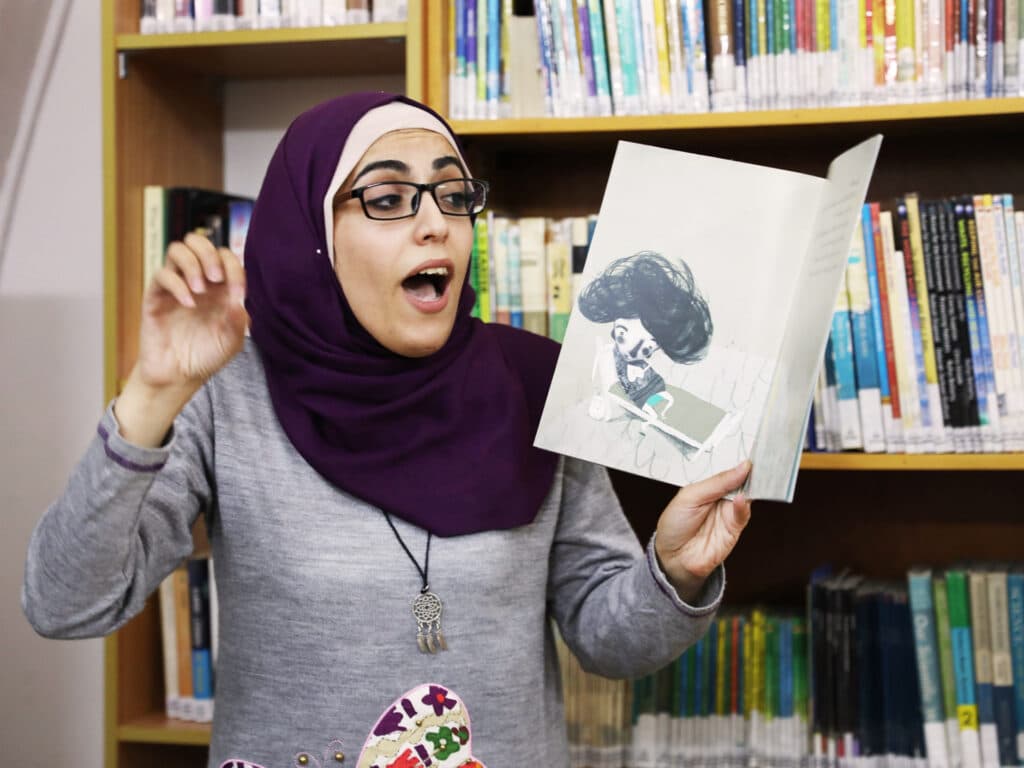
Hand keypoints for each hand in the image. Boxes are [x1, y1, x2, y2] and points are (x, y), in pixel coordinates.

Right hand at [136, 232, 246, 388]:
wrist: (179, 375)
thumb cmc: (207, 355)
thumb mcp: (231, 342)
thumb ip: (238, 322)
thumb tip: (239, 301)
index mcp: (219, 286)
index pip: (226, 257)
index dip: (235, 269)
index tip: (238, 294)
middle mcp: (197, 280)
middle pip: (198, 241)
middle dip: (209, 253)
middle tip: (216, 278)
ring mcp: (175, 286)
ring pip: (177, 250)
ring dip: (192, 264)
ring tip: (200, 290)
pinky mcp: (156, 296)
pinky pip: (162, 275)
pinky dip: (177, 285)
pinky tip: (188, 305)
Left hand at [654, 460, 752, 603]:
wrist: (672, 557)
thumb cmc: (675, 525)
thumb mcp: (690, 496)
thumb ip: (717, 483)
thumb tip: (742, 467)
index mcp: (710, 486)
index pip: (729, 470)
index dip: (739, 462)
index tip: (750, 452)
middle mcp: (722, 498)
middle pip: (742, 481)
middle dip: (751, 472)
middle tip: (761, 459)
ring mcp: (730, 512)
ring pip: (748, 496)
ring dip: (753, 486)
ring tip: (755, 474)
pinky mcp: (735, 528)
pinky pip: (743, 514)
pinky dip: (744, 506)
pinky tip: (742, 498)